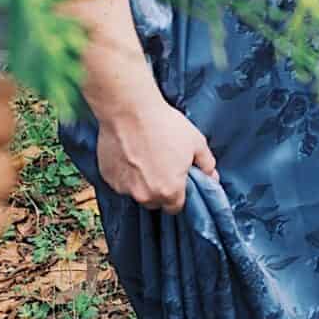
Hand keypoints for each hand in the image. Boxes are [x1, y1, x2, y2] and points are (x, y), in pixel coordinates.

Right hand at [97, 96, 216, 212]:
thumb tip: (211, 176)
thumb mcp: (197, 143)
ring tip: (145, 156)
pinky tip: (130, 154)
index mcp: (169, 191)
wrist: (129, 111)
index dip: (179, 195)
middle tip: (162, 165)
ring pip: (136, 192)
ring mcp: (124, 188)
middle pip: (155, 202)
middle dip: (160, 189)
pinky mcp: (108, 177)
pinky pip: (120, 181)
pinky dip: (125, 173)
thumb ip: (207, 164)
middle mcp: (145, 195)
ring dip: (141, 182)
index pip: (175, 207)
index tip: (178, 182)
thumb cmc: (165, 126)